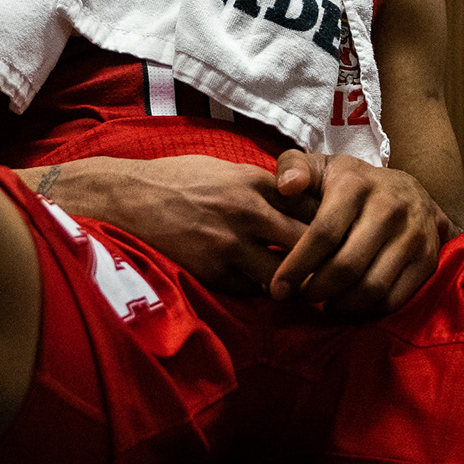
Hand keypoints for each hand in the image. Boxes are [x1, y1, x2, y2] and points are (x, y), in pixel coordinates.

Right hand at [36, 154, 315, 295]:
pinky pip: (252, 291)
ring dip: (296, 284)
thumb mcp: (223, 169)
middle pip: (308, 242)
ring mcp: (230, 244)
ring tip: (306, 291)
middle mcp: (249, 211)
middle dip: (324, 259)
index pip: (313, 205)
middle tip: (335, 272)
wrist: (124, 198)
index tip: (339, 234)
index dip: (330, 223)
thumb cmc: (174, 180)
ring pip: (285, 275)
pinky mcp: (212, 272)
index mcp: (255, 181)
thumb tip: (296, 198)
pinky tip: (268, 294)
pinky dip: (263, 294)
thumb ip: (260, 184)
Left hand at [268, 151, 450, 315]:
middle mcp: (390, 208)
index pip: (323, 233)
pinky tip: (349, 303)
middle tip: (301, 296)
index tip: (278, 288)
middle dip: (316, 289)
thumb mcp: (321, 166)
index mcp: (356, 185)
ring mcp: (413, 234)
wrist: (411, 192)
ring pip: (371, 287)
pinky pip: (394, 299)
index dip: (297, 266)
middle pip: (347, 266)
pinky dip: (367, 310)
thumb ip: (292, 168)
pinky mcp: (427, 259)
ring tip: (325, 300)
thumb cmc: (352, 185)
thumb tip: (287, 187)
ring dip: (341, 303)